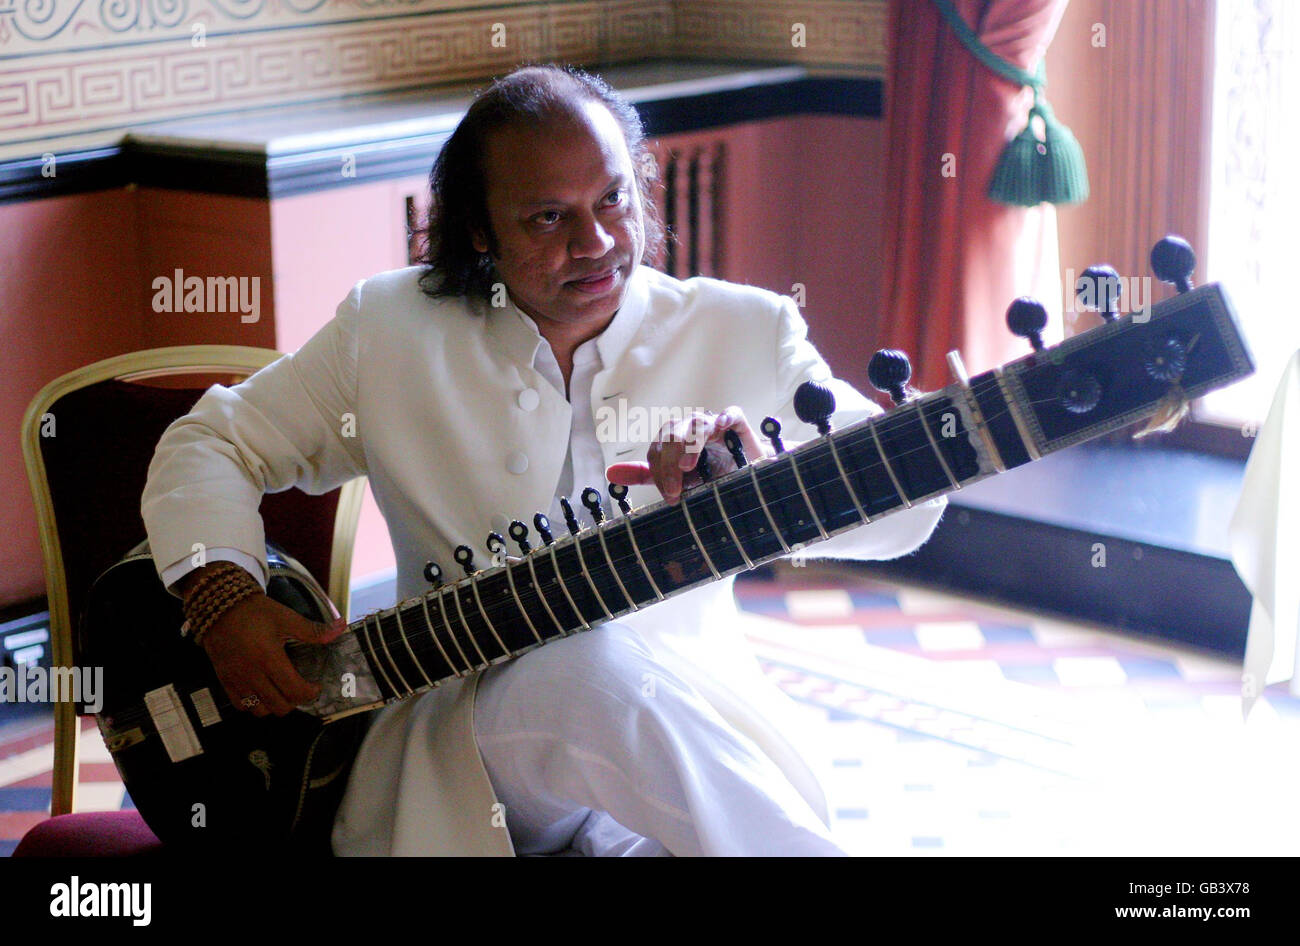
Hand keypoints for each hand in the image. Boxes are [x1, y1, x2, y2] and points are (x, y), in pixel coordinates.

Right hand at [198, 593, 345, 717]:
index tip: (315, 686)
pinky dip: (254, 704)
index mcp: (269, 658)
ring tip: (282, 691)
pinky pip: (241, 705)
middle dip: (295, 701)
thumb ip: (313, 630)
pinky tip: (262, 691)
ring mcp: (236, 679)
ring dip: (274, 705)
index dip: (310, 693)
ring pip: (259, 710)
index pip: (294, 691)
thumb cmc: (254, 612)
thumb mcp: (286, 617)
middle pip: (279, 706)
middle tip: (300, 688)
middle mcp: (251, 673)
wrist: (220, 607)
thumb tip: (340, 628)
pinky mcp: (224, 680)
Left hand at [606, 406, 766, 504]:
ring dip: (689, 445)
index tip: (670, 496)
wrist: (749, 477)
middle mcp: (690, 429)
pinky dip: (724, 418)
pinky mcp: (736, 423)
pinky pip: (729, 414)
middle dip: (669, 466)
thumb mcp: (678, 479)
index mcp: (673, 441)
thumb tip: (610, 474)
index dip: (659, 473)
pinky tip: (720, 427)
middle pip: (672, 438)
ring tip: (687, 466)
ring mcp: (713, 425)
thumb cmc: (712, 475)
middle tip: (675, 492)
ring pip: (695, 426)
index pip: (657, 451)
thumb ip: (646, 475)